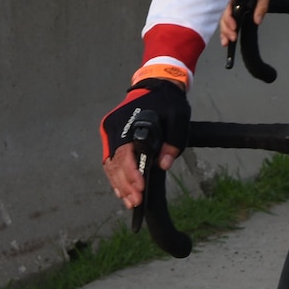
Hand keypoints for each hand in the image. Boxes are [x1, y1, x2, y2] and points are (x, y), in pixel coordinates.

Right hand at [100, 78, 190, 208]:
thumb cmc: (167, 102)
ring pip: (110, 164)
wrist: (156, 85)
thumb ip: (173, 141)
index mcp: (127, 121)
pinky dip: (116, 177)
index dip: (131, 173)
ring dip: (120, 184)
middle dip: (125, 185)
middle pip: (114, 162)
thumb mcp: (178, 117)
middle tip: (136, 202)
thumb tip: (164, 164)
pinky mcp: (112, 137)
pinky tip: (122, 191)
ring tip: (130, 202)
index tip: (140, 188)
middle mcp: (113, 128)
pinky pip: (111, 160)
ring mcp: (110, 132)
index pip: (124, 152)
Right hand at [218, 0, 273, 48]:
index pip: (228, 8)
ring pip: (224, 19)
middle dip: (226, 28)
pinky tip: (227, 38)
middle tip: (232, 39)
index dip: (230, 19)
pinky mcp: (234, 7)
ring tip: (226, 43)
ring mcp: (232, 4)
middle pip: (224, 16)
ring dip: (224, 31)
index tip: (234, 28)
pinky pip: (228, 18)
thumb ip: (261, 7)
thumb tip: (257, 21)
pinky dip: (227, 28)